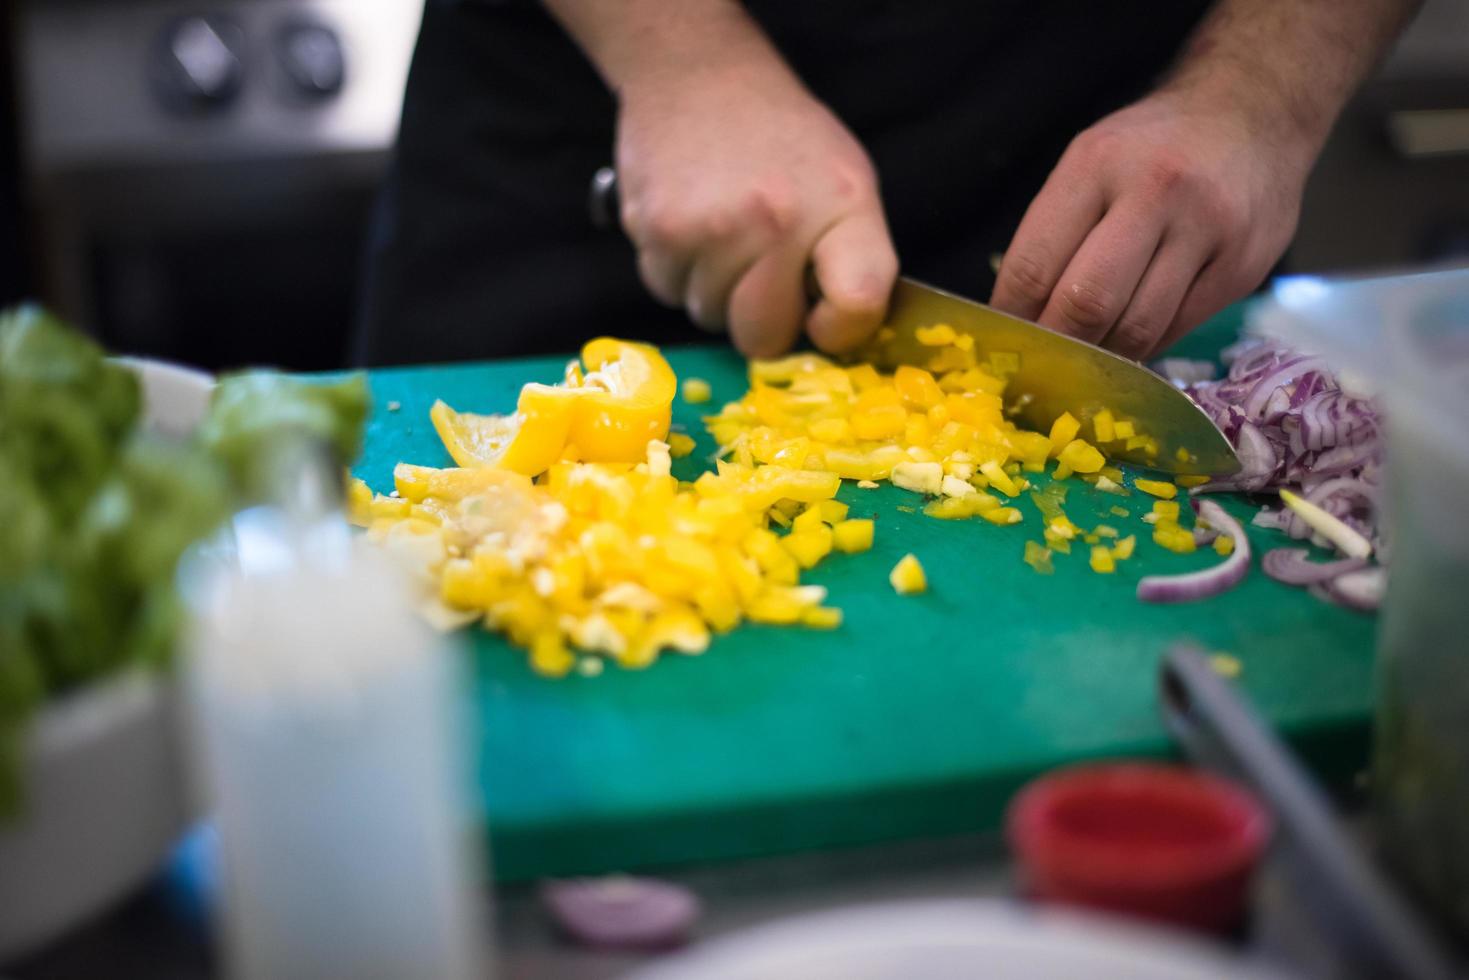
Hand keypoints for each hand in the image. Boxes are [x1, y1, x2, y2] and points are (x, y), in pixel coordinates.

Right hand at [615, 59, 897, 357]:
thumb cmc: (781, 136)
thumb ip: (853, 258)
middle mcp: (775, 222)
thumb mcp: (846, 182)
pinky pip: (667, 291)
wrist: (698, 72)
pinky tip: (692, 226)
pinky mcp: (655, 230)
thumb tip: (834, 336)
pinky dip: (678, 270)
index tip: (822, 317)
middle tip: (761, 273)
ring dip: (715, 290)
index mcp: (840, 205)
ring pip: (708, 316)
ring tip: (723, 234)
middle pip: (762, 337)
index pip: (857, 305)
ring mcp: (709, 229)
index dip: (839, 331)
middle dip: (761, 319)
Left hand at [990, 88, 1313, 359]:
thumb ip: (1055, 231)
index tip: (1005, 344)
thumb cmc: (1153, 146)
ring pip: (1137, 328)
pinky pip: (1179, 328)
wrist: (1254, 111)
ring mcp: (1206, 229)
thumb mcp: (1091, 161)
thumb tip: (1019, 317)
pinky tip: (1131, 343)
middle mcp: (1154, 192)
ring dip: (1104, 357)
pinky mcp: (1243, 265)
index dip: (1011, 320)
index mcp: (1096, 165)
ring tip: (1087, 361)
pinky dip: (1145, 347)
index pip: (1034, 266)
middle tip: (1045, 366)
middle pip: (1087, 303)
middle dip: (1058, 347)